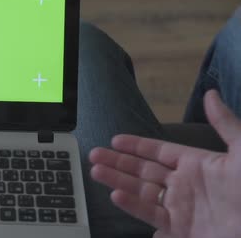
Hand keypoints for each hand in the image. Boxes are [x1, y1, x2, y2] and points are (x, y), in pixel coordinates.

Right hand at [89, 90, 240, 237]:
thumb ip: (225, 123)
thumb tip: (210, 93)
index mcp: (198, 164)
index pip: (159, 152)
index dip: (137, 145)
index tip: (115, 139)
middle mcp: (185, 185)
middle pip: (143, 171)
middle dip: (118, 162)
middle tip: (93, 154)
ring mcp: (182, 208)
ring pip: (141, 191)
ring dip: (117, 181)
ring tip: (95, 171)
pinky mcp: (181, 229)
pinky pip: (151, 215)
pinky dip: (132, 206)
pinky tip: (116, 196)